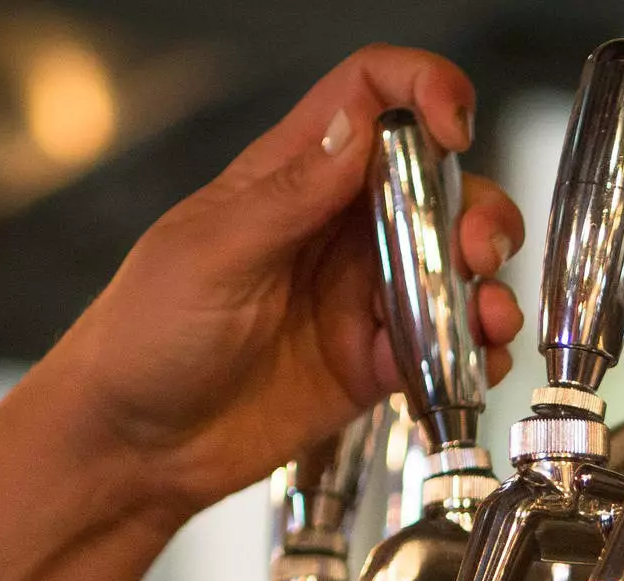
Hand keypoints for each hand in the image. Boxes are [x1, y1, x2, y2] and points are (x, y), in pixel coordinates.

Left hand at [45, 46, 525, 520]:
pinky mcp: (375, 365)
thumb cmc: (144, 338)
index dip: (423, 91)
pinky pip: (446, 347)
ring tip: (488, 318)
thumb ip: (290, 195)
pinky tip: (472, 365)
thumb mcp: (211, 254)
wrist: (135, 446)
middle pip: (438, 186)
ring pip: (455, 268)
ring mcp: (361, 298)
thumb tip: (358, 126)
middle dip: (478, 211)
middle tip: (477, 251)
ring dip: (488, 286)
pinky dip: (474, 353)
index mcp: (292, 176)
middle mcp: (338, 229)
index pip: (370, 96)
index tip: (453, 127)